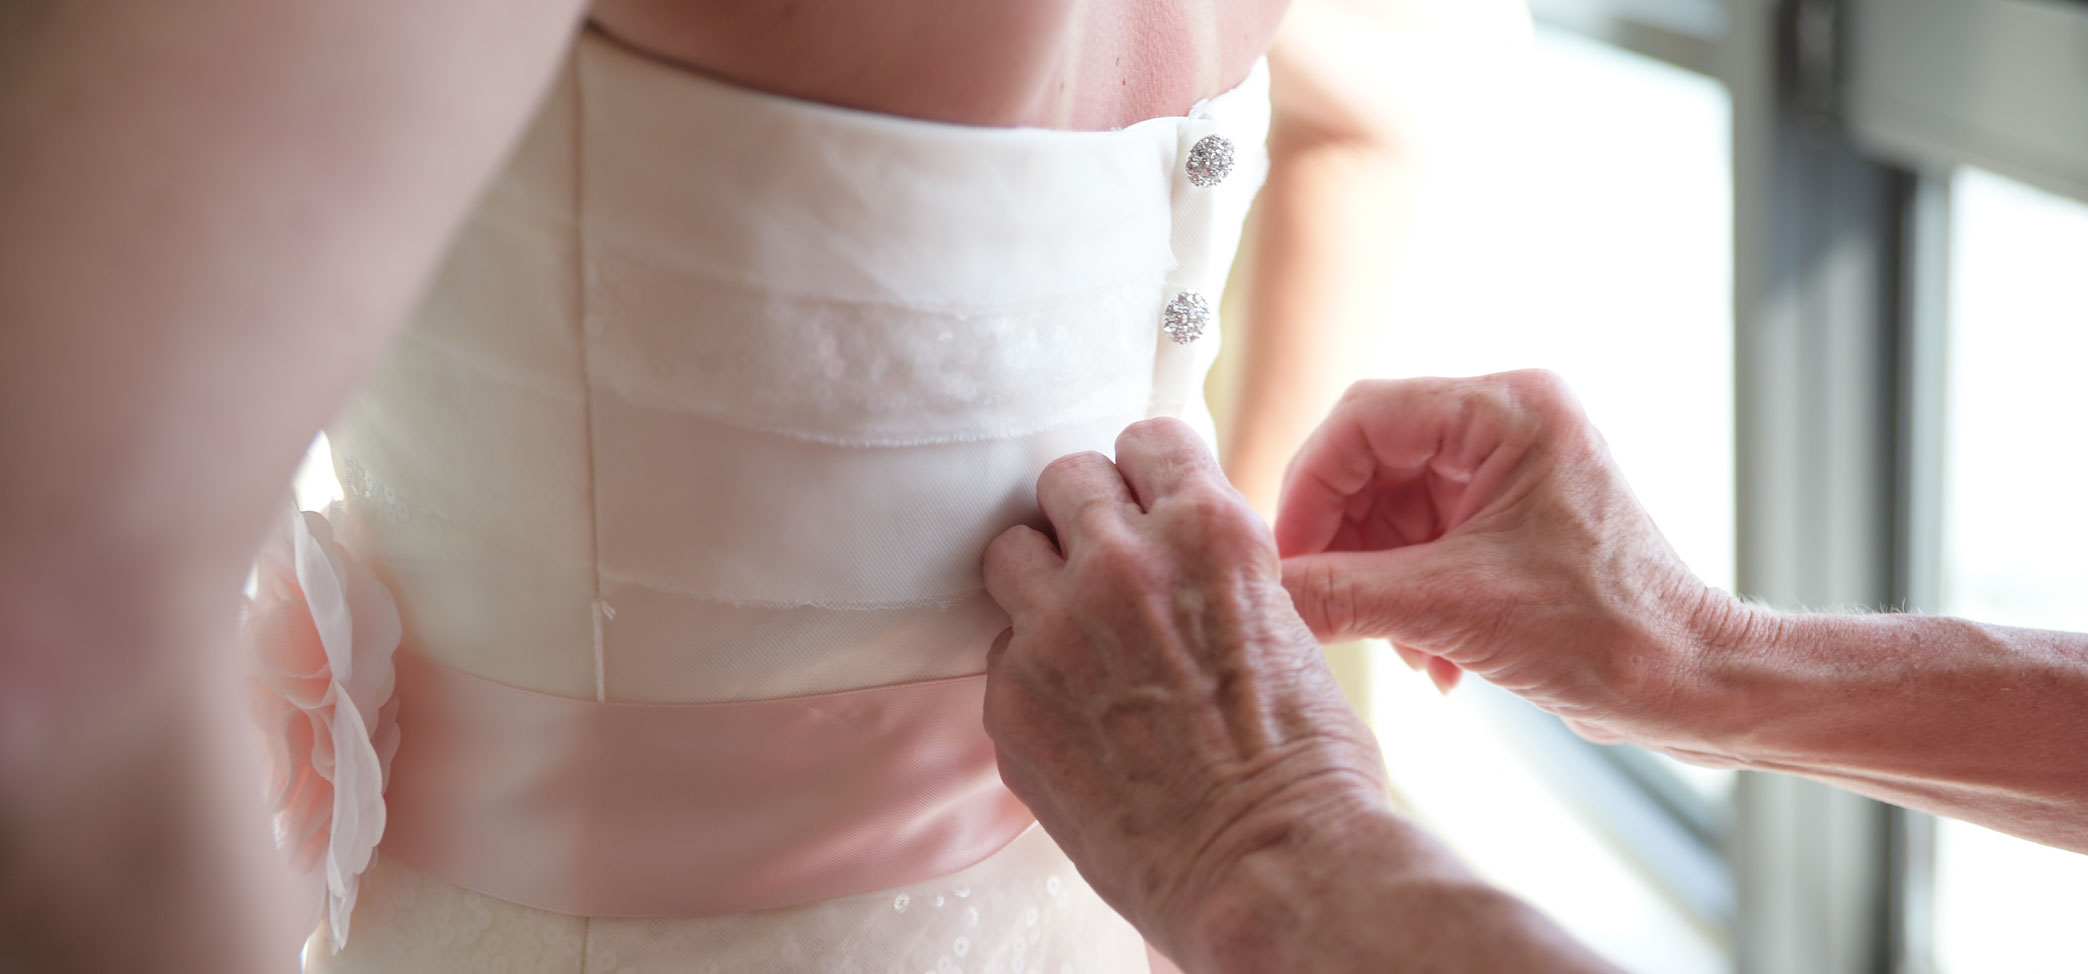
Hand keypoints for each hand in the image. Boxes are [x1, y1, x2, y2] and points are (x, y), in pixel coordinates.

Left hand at [981, 419, 1389, 960]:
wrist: (1269, 869)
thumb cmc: (1304, 763)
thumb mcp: (1283, 620)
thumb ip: (1211, 568)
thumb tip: (1170, 553)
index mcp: (1207, 530)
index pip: (1144, 439)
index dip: (1146, 476)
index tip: (1147, 506)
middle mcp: (1123, 562)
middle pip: (1064, 480)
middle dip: (1086, 518)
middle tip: (1109, 570)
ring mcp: (1055, 629)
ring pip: (1009, 550)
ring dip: (1040, 578)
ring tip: (1074, 629)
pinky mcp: (1011, 698)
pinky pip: (1001, 648)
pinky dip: (1031, 669)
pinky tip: (1077, 712)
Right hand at [1275, 371, 1732, 749]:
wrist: (1687, 689)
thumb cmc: (1607, 633)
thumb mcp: (1455, 610)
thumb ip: (1345, 595)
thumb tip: (1264, 596)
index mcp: (1509, 409)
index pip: (1365, 418)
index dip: (1310, 486)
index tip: (1287, 556)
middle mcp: (1508, 425)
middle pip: (1371, 464)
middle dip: (1344, 544)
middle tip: (1323, 603)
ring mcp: (1507, 472)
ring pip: (1389, 510)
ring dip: (1376, 583)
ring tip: (1402, 648)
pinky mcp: (1505, 520)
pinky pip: (1419, 543)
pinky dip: (1407, 599)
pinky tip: (1432, 658)